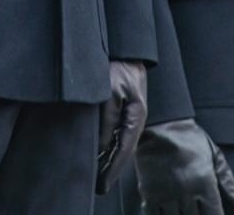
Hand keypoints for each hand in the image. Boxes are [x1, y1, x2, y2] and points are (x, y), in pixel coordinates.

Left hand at [96, 59, 147, 193]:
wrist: (124, 47)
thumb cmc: (118, 66)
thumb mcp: (110, 92)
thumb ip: (106, 119)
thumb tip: (100, 145)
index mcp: (136, 117)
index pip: (123, 151)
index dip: (113, 170)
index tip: (103, 186)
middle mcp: (134, 119)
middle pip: (122, 150)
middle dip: (110, 169)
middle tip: (99, 187)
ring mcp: (129, 114)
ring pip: (118, 143)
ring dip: (108, 158)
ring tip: (97, 175)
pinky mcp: (122, 108)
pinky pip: (115, 133)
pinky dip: (107, 145)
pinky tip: (99, 152)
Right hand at [135, 119, 233, 213]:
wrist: (160, 125)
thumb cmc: (190, 140)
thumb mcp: (213, 154)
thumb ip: (227, 179)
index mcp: (205, 183)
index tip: (212, 214)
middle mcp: (186, 192)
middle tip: (196, 211)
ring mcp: (166, 194)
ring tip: (182, 211)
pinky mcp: (149, 193)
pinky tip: (166, 212)